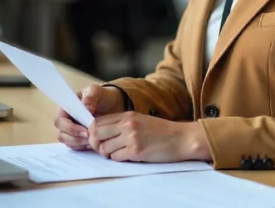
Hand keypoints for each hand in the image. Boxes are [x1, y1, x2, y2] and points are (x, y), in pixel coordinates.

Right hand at [54, 85, 125, 149]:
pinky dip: (84, 147)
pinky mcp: (78, 139)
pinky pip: (77, 147)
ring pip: (69, 143)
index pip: (59, 121)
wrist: (112, 105)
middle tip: (91, 138)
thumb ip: (91, 96)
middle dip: (76, 138)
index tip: (85, 130)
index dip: (69, 128)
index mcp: (65, 108)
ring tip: (94, 141)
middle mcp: (65, 121)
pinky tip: (95, 144)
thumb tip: (86, 106)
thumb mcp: (97, 91)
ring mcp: (71, 131)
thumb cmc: (101, 96)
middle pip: (62, 135)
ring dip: (80, 144)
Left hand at [88, 112, 211, 162]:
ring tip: (119, 153)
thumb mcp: (140, 121)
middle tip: (103, 149)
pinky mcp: (137, 151)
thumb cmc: (162, 132)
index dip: (92, 133)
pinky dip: (119, 159)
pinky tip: (129, 156)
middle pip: (95, 133)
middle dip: (95, 144)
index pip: (97, 121)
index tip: (98, 139)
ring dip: (108, 154)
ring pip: (104, 147)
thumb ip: (122, 124)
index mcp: (127, 115)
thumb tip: (100, 133)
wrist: (182, 138)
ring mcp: (131, 137)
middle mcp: (127, 124)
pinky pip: (116, 157)